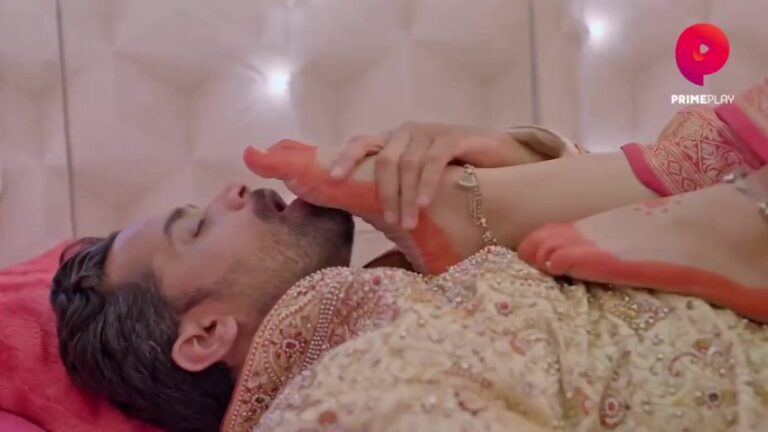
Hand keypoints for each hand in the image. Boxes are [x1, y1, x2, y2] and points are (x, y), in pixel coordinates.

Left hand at [330, 122, 545, 229]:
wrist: (504, 162)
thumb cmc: (458, 178)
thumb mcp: (422, 185)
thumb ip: (400, 194)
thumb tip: (375, 229)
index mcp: (395, 141)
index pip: (362, 143)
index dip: (346, 158)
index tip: (335, 179)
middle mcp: (409, 132)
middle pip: (384, 159)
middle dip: (385, 193)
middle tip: (391, 222)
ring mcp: (432, 131)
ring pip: (408, 163)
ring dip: (406, 196)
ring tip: (409, 223)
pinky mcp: (456, 135)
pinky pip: (435, 159)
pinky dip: (427, 183)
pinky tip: (424, 204)